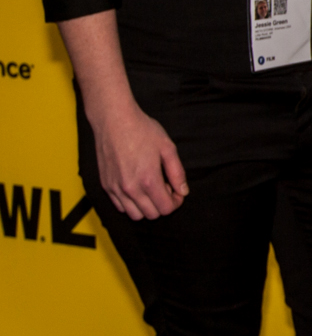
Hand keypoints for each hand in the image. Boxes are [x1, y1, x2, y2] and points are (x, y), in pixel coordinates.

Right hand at [90, 96, 187, 220]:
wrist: (114, 120)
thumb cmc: (142, 130)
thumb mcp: (168, 148)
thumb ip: (177, 173)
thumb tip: (183, 191)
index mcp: (148, 180)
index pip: (166, 208)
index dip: (176, 202)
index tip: (177, 191)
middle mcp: (130, 188)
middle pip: (151, 215)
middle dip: (163, 205)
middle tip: (166, 187)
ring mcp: (115, 188)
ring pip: (135, 215)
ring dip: (147, 207)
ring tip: (151, 188)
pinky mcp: (105, 185)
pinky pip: (120, 207)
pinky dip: (131, 204)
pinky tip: (137, 187)